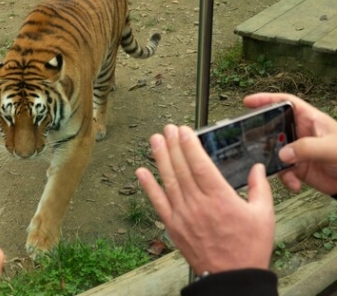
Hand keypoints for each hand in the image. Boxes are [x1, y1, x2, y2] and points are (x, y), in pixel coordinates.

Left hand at [136, 125, 274, 274]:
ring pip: (168, 180)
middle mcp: (198, 204)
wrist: (232, 277)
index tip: (183, 130)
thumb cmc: (248, 248)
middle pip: (181, 168)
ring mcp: (183, 214)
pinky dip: (148, 186)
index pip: (200, 164)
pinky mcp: (173, 225)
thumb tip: (258, 168)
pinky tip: (142, 171)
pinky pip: (158, 202)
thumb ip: (259, 188)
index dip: (189, 145)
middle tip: (167, 129)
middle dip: (173, 145)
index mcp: (220, 198)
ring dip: (160, 158)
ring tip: (155, 140)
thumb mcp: (263, 215)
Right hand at [244, 93, 336, 193]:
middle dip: (263, 136)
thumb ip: (306, 148)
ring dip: (273, 162)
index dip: (267, 99)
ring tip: (278, 170)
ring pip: (275, 152)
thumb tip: (283, 153)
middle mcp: (302, 134)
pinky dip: (285, 179)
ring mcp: (299, 151)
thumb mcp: (332, 147)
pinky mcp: (299, 168)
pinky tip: (294, 184)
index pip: (286, 103)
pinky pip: (283, 171)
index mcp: (311, 121)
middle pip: (274, 128)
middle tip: (252, 142)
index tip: (249, 102)